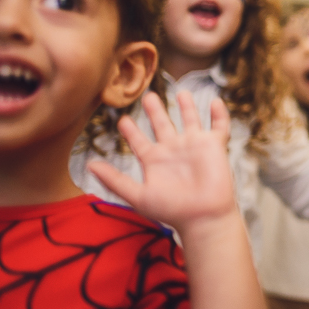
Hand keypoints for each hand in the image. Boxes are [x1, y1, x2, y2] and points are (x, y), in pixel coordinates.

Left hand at [89, 92, 236, 232]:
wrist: (203, 216)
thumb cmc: (171, 210)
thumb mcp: (138, 195)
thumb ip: (114, 180)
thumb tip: (89, 165)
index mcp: (154, 161)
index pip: (139, 141)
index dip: (131, 130)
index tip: (121, 119)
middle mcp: (173, 150)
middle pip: (163, 124)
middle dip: (155, 110)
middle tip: (147, 95)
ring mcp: (194, 146)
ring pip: (190, 120)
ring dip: (187, 106)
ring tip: (181, 91)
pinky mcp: (214, 146)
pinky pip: (218, 126)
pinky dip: (218, 114)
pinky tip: (214, 101)